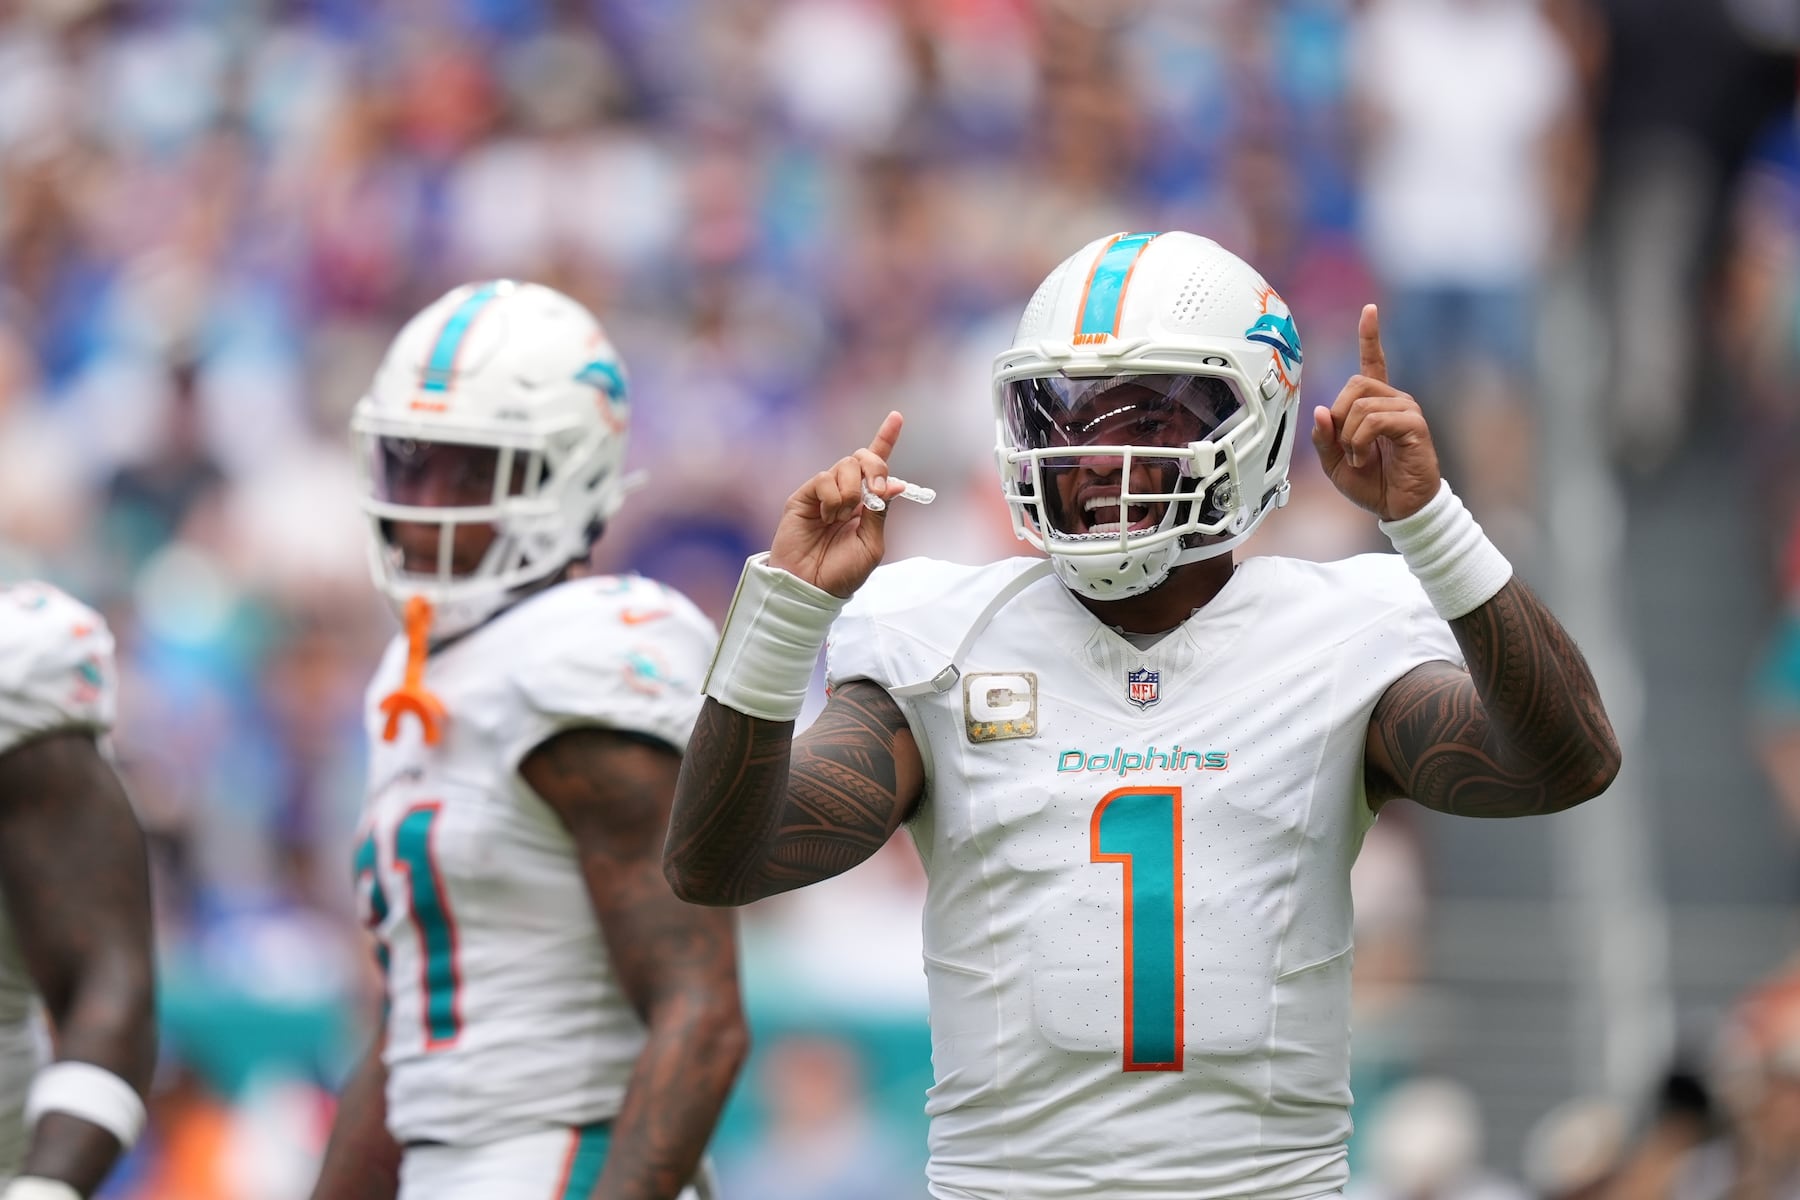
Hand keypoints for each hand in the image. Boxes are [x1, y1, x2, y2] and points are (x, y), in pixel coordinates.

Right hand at [769, 411, 909, 597]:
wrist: (811, 585)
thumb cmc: (841, 572)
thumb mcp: (871, 544)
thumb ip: (880, 512)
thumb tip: (894, 484)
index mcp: (866, 504)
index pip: (877, 466)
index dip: (886, 439)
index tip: (896, 416)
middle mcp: (846, 493)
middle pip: (863, 458)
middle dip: (874, 467)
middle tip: (874, 492)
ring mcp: (825, 493)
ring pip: (845, 466)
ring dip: (851, 492)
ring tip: (839, 519)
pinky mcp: (805, 496)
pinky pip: (825, 478)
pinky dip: (832, 498)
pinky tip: (826, 517)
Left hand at [1310, 304, 1441, 520]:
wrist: (1399, 507)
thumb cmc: (1372, 484)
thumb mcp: (1334, 463)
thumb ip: (1323, 438)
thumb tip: (1321, 410)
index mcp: (1375, 404)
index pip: (1373, 362)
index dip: (1370, 336)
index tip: (1370, 310)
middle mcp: (1394, 400)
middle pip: (1354, 385)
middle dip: (1339, 418)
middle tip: (1345, 447)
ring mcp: (1406, 410)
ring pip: (1361, 405)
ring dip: (1349, 437)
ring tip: (1359, 458)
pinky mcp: (1414, 425)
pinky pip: (1374, 420)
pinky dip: (1360, 442)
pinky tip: (1366, 459)